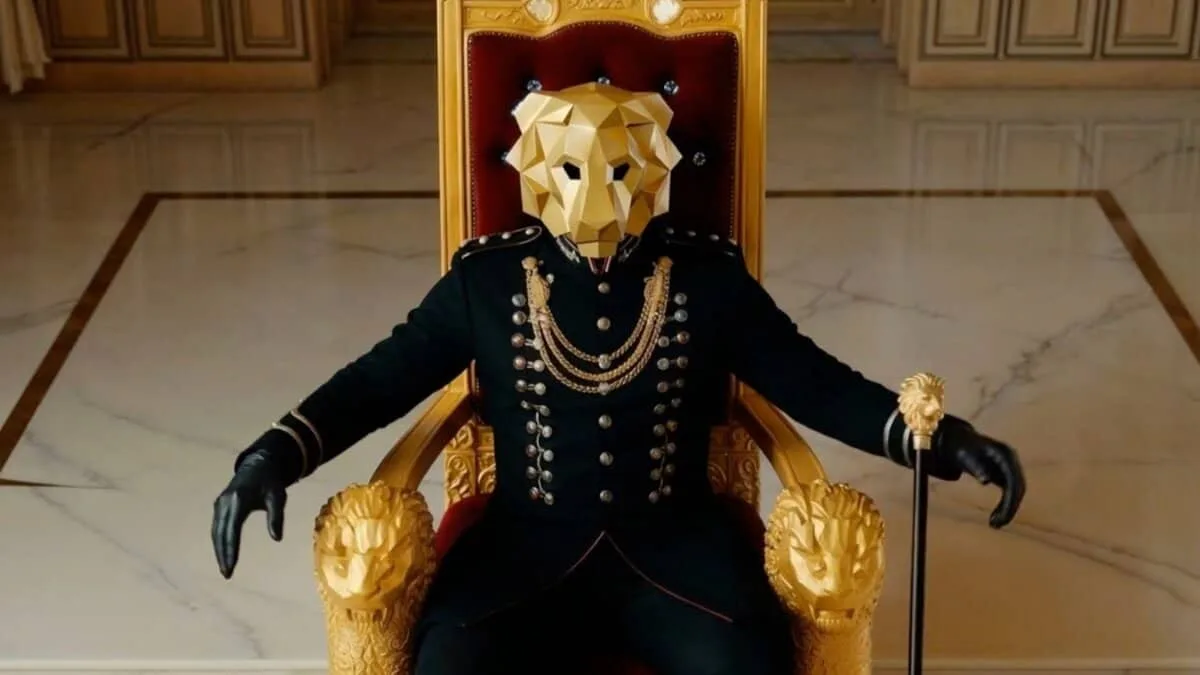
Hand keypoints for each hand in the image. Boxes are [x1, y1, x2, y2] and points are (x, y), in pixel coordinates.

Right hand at [211, 449, 288, 578]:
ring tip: (225, 568)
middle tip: (227, 574)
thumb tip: (276, 538)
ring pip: (216, 531)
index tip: (230, 566)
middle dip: (222, 554)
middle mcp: (224, 503)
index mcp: (238, 500)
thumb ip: (276, 517)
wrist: (259, 466)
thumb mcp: (278, 497)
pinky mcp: (219, 506)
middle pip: (220, 533)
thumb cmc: (270, 483)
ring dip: (219, 550)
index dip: (230, 549)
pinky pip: (217, 527)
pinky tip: (223, 554)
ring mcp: (220, 504)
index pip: (232, 530)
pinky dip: (219, 541)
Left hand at [939, 419, 1025, 528]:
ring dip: (1008, 509)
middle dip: (1010, 507)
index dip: (1010, 498)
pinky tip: (995, 518)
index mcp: (1004, 454)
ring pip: (1016, 492)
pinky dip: (1004, 505)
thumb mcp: (964, 456)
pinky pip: (1010, 493)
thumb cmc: (961, 448)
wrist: (959, 441)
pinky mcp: (1006, 475)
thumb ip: (975, 466)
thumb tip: (986, 480)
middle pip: (1018, 487)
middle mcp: (1012, 460)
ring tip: (994, 524)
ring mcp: (1011, 468)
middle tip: (997, 524)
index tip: (1003, 514)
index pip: (1013, 479)